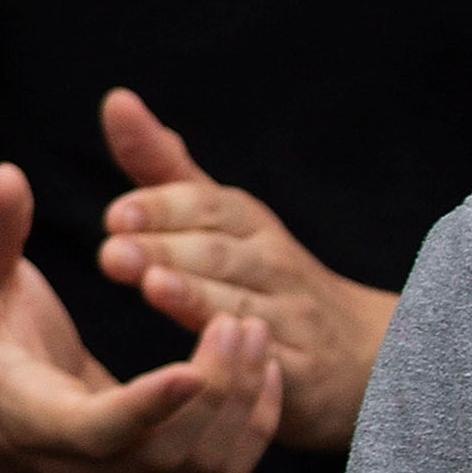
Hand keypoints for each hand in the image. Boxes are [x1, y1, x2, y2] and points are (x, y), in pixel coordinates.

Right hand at [0, 159, 279, 472]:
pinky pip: (224, 472)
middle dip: (214, 389)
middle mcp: (81, 471)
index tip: (192, 368)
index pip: (98, 431)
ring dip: (241, 401)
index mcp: (33, 420)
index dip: (146, 406)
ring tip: (254, 329)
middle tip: (239, 319)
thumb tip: (7, 176)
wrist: (3, 402)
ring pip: (204, 466)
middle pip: (164, 451)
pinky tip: (264, 367)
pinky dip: (255, 424)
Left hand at [90, 88, 396, 452]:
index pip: (209, 206)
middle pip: (219, 253)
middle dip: (166, 250)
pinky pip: (274, 363)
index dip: (164, 208)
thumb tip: (116, 101)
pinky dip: (247, 356)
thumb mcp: (219, 218)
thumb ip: (162, 168)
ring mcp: (292, 318)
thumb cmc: (266, 274)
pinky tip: (211, 357)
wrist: (358, 352)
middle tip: (113, 252)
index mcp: (250, 224)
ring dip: (196, 297)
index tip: (116, 215)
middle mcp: (274, 265)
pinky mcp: (301, 372)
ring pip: (241, 304)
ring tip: (152, 286)